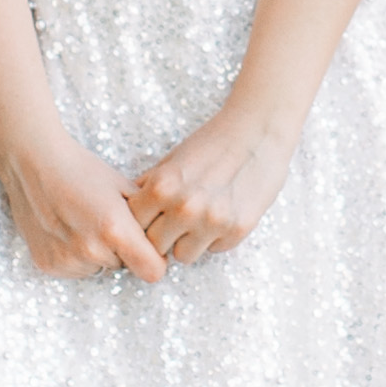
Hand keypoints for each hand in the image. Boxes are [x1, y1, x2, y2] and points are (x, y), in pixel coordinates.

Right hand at [0, 131, 165, 283]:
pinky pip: (76, 269)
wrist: (32, 162)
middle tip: (108, 221)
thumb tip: (166, 235)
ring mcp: (66, 261)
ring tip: (84, 222)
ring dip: (99, 253)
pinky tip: (68, 229)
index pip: (153, 271)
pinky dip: (77, 256)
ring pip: (100, 269)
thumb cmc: (81, 169)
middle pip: (125, 267)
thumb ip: (147, 216)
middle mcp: (90, 251)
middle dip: (124, 250)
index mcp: (114, 229)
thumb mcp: (123, 186)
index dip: (155, 259)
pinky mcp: (48, 264)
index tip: (149, 245)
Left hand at [128, 98, 298, 268]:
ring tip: (200, 218)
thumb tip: (126, 210)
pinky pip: (214, 249)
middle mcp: (184, 207)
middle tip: (176, 221)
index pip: (134, 226)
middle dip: (163, 236)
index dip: (142, 223)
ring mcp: (211, 222)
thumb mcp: (173, 158)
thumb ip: (149, 186)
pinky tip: (224, 213)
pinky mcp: (237, 230)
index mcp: (162, 187)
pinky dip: (216, 238)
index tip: (152, 219)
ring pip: (183, 256)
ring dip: (189, 242)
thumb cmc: (213, 141)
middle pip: (155, 247)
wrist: (259, 130)